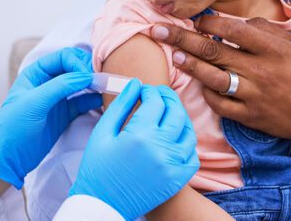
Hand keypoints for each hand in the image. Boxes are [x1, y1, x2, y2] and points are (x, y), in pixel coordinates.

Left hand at [0, 48, 101, 188]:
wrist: (8, 159)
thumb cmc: (13, 127)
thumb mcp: (34, 103)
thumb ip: (60, 86)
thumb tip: (87, 76)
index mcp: (36, 73)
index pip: (64, 58)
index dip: (79, 63)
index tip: (90, 76)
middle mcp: (48, 82)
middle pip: (75, 67)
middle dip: (89, 71)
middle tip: (101, 81)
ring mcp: (58, 98)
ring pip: (81, 84)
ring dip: (94, 85)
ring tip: (106, 89)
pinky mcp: (65, 114)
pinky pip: (84, 101)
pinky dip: (94, 100)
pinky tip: (103, 101)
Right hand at [70, 80, 199, 219]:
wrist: (103, 205)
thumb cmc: (98, 167)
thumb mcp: (103, 132)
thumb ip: (120, 105)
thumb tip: (135, 84)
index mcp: (139, 135)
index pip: (156, 101)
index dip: (150, 91)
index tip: (143, 90)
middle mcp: (160, 148)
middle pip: (176, 111)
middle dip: (167, 98)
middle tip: (158, 95)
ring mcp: (172, 165)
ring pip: (188, 131)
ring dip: (179, 117)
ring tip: (166, 113)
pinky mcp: (178, 179)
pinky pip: (192, 154)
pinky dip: (186, 142)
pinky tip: (174, 137)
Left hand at [151, 15, 290, 177]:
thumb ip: (265, 30)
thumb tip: (234, 21)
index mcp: (273, 49)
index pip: (233, 29)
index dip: (209, 22)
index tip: (197, 18)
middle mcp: (261, 70)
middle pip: (213, 51)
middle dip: (182, 38)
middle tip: (158, 29)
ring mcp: (254, 95)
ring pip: (212, 78)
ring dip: (190, 65)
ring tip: (175, 54)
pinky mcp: (249, 116)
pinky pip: (220, 104)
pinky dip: (207, 92)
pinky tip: (198, 82)